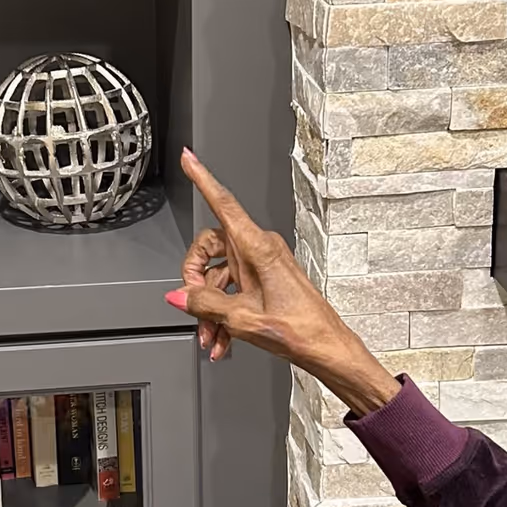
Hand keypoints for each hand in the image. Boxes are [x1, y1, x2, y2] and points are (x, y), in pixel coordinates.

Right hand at [167, 150, 401, 418]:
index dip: (203, 179)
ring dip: (209, 308)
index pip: (224, 204)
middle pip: (209, 248)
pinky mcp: (264, 282)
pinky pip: (232, 290)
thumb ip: (206, 304)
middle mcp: (259, 250)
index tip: (188, 159)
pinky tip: (221, 339)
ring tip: (210, 337)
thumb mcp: (243, 318)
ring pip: (219, 276)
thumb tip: (180, 295)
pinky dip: (222, 315)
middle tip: (193, 305)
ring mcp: (262, 266)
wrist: (326, 348)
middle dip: (195, 279)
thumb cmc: (300, 329)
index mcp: (257, 248)